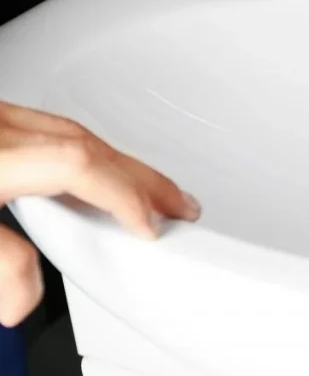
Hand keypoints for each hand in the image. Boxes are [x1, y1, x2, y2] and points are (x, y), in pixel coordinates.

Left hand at [0, 101, 200, 326]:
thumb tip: (25, 300)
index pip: (79, 166)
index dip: (124, 196)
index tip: (151, 229)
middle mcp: (3, 129)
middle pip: (89, 146)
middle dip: (144, 181)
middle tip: (182, 207)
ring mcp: (0, 117)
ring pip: (75, 131)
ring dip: (122, 162)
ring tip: (152, 190)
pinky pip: (54, 125)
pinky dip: (89, 148)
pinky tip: (98, 165)